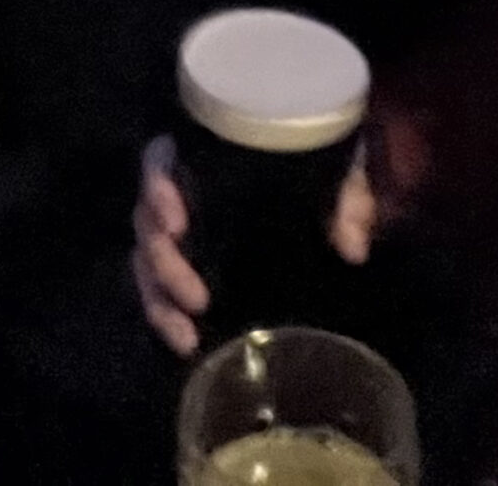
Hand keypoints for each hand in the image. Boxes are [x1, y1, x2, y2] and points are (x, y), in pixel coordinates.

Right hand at [129, 136, 380, 358]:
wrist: (311, 179)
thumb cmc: (315, 160)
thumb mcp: (338, 167)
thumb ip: (347, 197)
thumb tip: (352, 247)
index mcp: (206, 157)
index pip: (160, 161)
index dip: (158, 189)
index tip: (176, 223)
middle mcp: (180, 191)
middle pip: (146, 222)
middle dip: (164, 263)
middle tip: (197, 299)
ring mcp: (177, 230)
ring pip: (145, 260)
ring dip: (160, 298)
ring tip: (187, 334)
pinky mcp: (182, 262)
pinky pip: (157, 286)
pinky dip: (164, 314)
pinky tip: (185, 341)